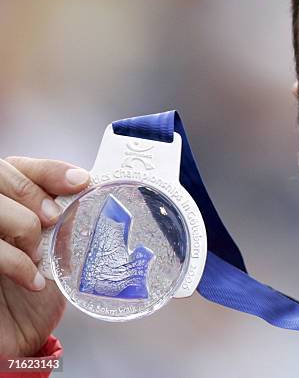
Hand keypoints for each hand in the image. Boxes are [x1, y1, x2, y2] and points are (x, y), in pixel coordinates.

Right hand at [0, 157, 89, 356]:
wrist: (15, 335)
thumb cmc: (33, 287)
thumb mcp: (55, 246)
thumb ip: (62, 216)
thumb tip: (87, 191)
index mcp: (6, 198)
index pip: (20, 165)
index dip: (50, 170)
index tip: (81, 181)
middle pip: (0, 174)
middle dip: (32, 194)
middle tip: (54, 218)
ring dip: (24, 227)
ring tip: (39, 253)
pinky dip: (17, 263)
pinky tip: (34, 280)